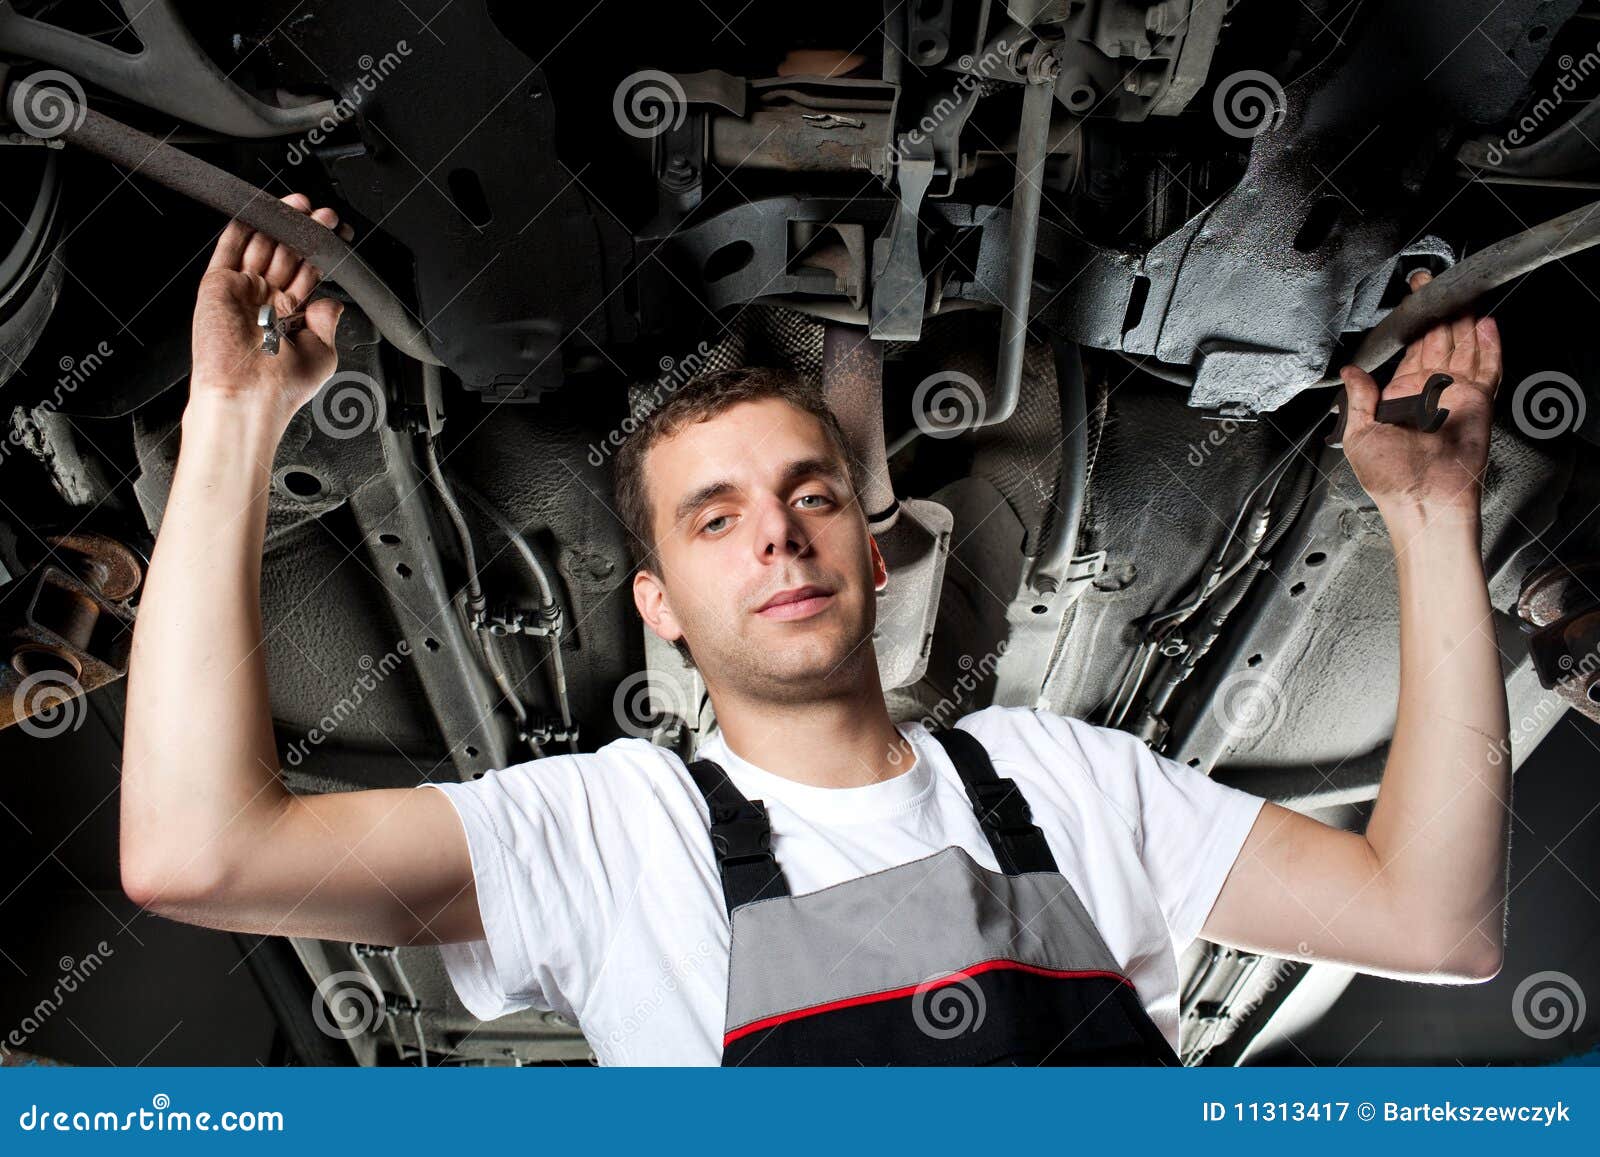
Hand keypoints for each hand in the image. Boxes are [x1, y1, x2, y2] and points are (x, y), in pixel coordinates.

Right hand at [189, 193, 352, 424]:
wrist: (247, 398)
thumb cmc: (281, 389)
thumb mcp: (321, 354)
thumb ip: (327, 323)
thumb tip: (334, 301)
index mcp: (286, 318)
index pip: (305, 275)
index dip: (319, 253)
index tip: (335, 235)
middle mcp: (262, 302)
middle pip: (285, 255)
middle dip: (303, 232)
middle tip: (322, 214)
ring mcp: (240, 292)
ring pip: (260, 246)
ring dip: (278, 223)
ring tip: (299, 205)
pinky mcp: (217, 285)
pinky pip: (229, 248)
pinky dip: (241, 226)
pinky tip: (257, 208)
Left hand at [1337, 269, 1501, 521]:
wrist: (1421, 499)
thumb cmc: (1390, 478)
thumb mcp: (1360, 434)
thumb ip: (1358, 398)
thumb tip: (1350, 372)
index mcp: (1400, 397)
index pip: (1409, 352)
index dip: (1410, 326)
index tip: (1409, 301)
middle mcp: (1430, 391)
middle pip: (1438, 342)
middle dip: (1436, 313)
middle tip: (1432, 284)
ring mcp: (1456, 394)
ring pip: (1464, 347)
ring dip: (1462, 321)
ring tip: (1458, 294)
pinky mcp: (1478, 401)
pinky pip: (1488, 367)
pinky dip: (1490, 345)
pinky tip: (1485, 325)